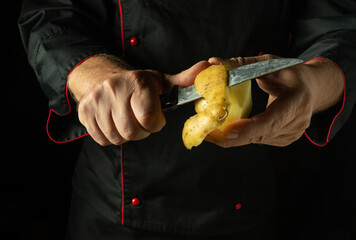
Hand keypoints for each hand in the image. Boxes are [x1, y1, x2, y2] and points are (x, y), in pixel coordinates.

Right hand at [68, 55, 209, 145]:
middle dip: (142, 131)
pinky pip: (102, 139)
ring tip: (129, 121)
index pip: (148, 117)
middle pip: (132, 131)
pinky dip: (111, 136)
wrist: (101, 77)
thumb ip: (183, 81)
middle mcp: (113, 90)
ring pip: (117, 137)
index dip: (154, 123)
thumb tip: (206, 70)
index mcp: (136, 82)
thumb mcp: (160, 81)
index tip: (155, 118)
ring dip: (127, 134)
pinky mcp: (84, 113)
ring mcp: (96, 102)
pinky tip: (115, 123)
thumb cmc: (136, 84)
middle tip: (142, 121)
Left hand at [205, 54, 343, 146]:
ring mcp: (293, 133)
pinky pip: (260, 140)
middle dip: (233, 137)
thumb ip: (242, 64)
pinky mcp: (286, 139)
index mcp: (297, 100)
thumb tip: (214, 62)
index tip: (227, 131)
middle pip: (261, 134)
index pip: (272, 120)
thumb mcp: (269, 63)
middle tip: (208, 134)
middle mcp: (298, 121)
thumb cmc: (290, 74)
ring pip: (258, 139)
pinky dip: (244, 135)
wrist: (312, 88)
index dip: (249, 128)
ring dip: (235, 137)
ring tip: (214, 131)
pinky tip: (233, 128)